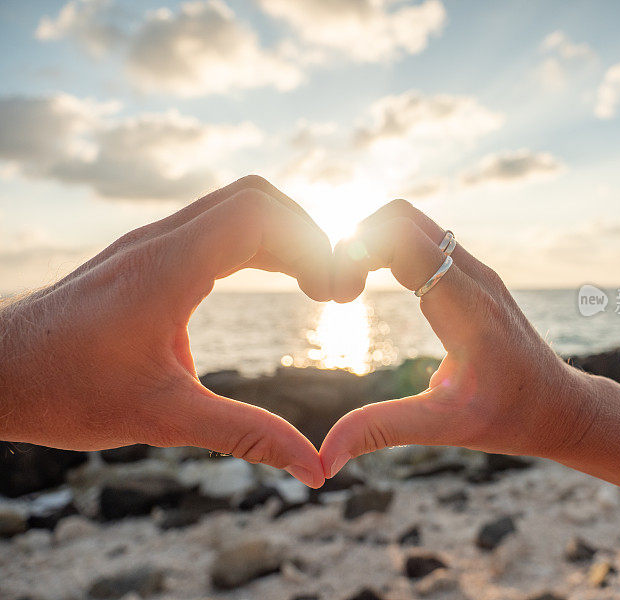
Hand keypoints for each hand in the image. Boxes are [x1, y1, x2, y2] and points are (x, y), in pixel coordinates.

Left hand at [0, 176, 330, 487]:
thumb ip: (246, 436)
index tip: (332, 295)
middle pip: (257, 200)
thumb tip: (313, 469)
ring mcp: (151, 244)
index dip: (311, 244)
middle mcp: (160, 242)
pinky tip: (269, 280)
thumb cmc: (66, 392)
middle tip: (330, 289)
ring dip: (283, 238)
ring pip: (236, 209)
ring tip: (312, 286)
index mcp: (167, 268)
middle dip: (306, 236)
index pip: (259, 216)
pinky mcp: (146, 256)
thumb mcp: (164, 418)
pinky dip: (255, 245)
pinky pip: (215, 228)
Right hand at [319, 199, 593, 476]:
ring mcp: (475, 271)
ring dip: (371, 243)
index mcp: (466, 306)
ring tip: (349, 290)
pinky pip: (423, 240)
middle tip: (339, 290)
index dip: (356, 250)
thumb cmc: (511, 417)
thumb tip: (325, 458)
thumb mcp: (444, 426)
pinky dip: (389, 250)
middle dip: (355, 239)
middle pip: (401, 216)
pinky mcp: (472, 276)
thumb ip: (382, 431)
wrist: (561, 405)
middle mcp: (473, 276)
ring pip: (412, 223)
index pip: (402, 239)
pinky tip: (374, 286)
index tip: (339, 296)